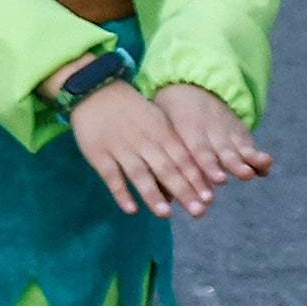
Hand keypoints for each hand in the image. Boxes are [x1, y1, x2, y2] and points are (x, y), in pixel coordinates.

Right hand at [62, 75, 228, 215]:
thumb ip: (172, 144)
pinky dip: (121, 193)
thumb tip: (191, 172)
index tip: (210, 198)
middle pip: (166, 170)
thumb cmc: (133, 110)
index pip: (182, 159)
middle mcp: (144, 142)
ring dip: (153, 195)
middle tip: (198, 212)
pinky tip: (131, 209)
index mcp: (160, 132)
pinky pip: (112, 176)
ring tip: (165, 214)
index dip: (196, 179)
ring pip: (140, 175)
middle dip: (184, 191)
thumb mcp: (158, 120)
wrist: (96, 90)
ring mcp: (120, 148)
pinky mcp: (99, 154)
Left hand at [146, 80, 269, 195]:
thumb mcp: (162, 132)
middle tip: (234, 178)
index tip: (216, 182)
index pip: (196, 151)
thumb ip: (165, 163)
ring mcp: (226, 132)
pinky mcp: (240, 134)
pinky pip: (249, 146)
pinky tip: (266, 166)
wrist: (191, 89)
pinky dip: (257, 157)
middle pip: (219, 151)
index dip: (206, 167)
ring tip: (254, 171)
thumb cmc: (170, 119)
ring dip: (245, 161)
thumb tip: (163, 198)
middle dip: (226, 167)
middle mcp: (209, 131)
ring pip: (236, 148)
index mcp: (186, 130)